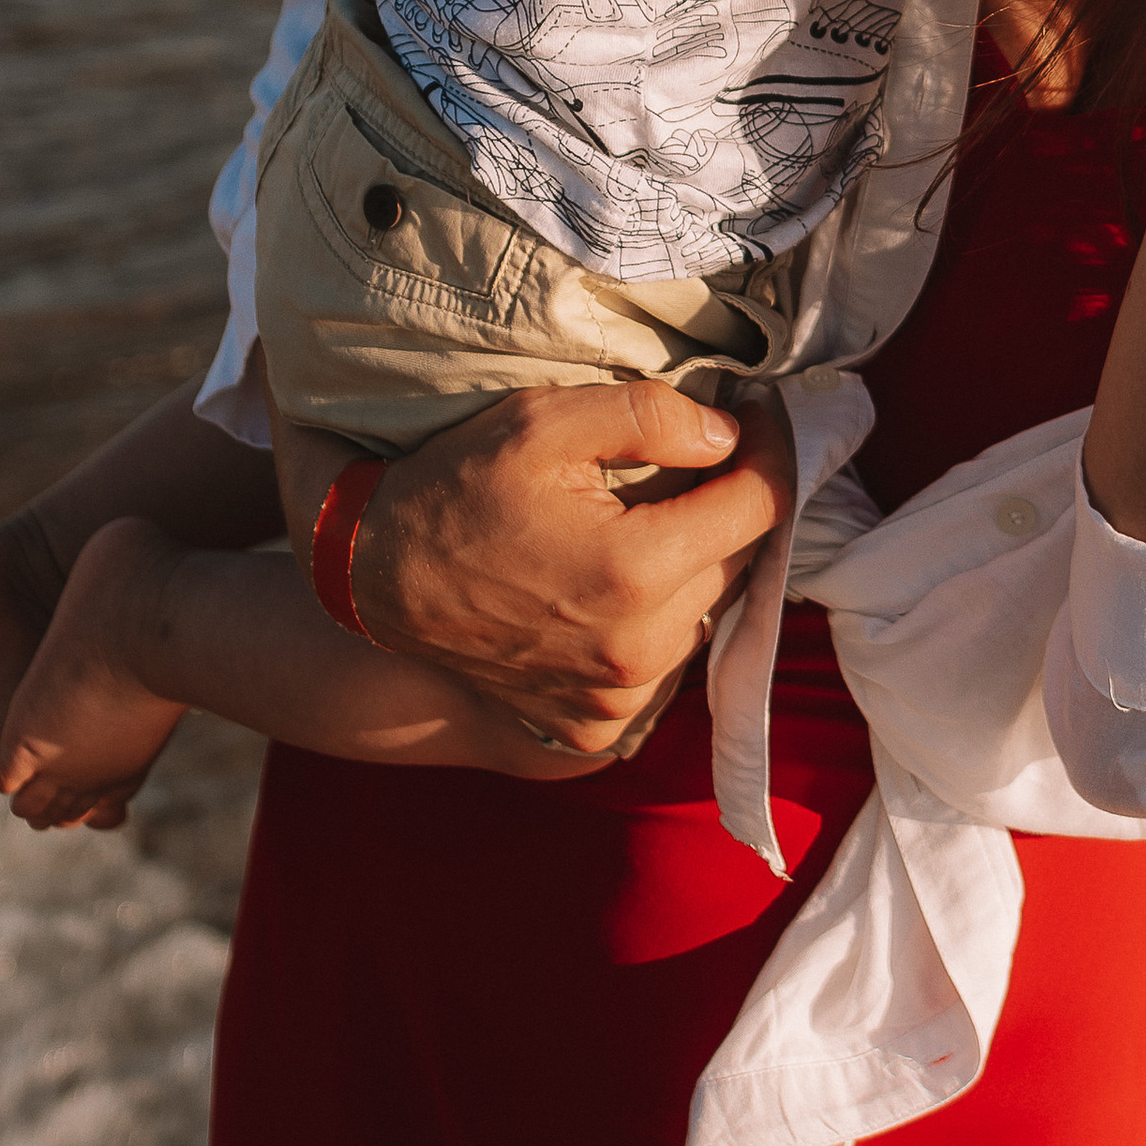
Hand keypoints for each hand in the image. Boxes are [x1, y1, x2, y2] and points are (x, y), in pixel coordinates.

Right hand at [296, 381, 788, 756]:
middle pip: (740, 561)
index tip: (759, 417)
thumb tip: (730, 433)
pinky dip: (661, 619)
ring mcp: (619, 700)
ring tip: (656, 517)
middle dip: (730, 504)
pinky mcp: (597, 728)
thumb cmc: (458, 488)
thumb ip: (650, 416)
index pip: (759, 507)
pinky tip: (625, 580)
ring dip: (698, 563)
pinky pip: (667, 664)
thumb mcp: (543, 422)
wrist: (375, 578)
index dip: (769, 451)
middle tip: (706, 457)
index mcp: (636, 572)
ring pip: (707, 614)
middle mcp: (640, 651)